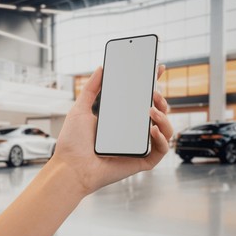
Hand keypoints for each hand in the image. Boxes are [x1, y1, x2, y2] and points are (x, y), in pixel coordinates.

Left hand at [51, 65, 172, 195]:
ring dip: (164, 117)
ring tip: (152, 110)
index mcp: (120, 119)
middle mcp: (131, 132)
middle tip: (154, 92)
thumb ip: (91, 89)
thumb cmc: (73, 143)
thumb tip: (101, 68)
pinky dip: (162, 139)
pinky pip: (161, 150)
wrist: (70, 167)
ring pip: (165, 130)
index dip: (153, 85)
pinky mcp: (141, 161)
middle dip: (161, 99)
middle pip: (158, 112)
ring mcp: (138, 146)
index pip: (141, 100)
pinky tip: (152, 130)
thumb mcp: (80, 110)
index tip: (159, 68)